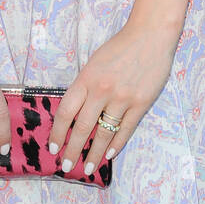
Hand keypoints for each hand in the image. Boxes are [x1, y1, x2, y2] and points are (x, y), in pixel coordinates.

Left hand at [48, 20, 179, 173]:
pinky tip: (108, 155)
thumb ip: (85, 87)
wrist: (151, 35)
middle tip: (66, 166)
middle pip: (82, 127)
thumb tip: (74, 114)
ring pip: (104, 133)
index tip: (53, 147)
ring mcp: (123, 98)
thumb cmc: (120, 47)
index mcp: (86, 78)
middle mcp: (102, 90)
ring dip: (94, 154)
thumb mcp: (94, 63)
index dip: (57, 132)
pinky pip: (125, 130)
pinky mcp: (141, 103)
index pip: (65, 112)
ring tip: (88, 168)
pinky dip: (116, 144)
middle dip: (72, 150)